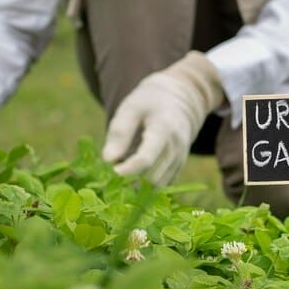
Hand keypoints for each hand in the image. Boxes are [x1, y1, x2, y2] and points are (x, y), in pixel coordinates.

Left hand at [102, 51, 224, 185]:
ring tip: (123, 168)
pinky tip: (134, 172)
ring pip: (157, 186)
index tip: (109, 173)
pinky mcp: (178, 169)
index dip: (125, 171)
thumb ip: (120, 133)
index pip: (145, 159)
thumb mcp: (130, 109)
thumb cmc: (148, 104)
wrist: (179, 102)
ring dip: (137, 184)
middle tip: (112, 170)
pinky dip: (146, 185)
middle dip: (129, 179)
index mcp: (164, 129)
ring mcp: (180, 160)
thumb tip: (108, 160)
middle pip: (151, 177)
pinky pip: (161, 186)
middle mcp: (176, 148)